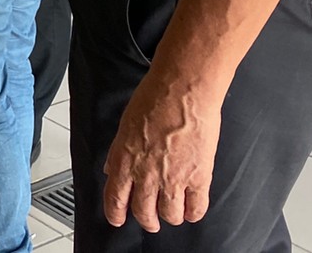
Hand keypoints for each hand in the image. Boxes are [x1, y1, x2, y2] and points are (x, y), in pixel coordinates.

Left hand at [103, 74, 219, 230]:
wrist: (183, 91)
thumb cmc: (154, 99)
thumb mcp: (125, 125)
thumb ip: (118, 151)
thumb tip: (112, 168)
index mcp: (124, 159)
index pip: (115, 197)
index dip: (115, 213)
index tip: (117, 219)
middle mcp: (146, 174)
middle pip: (144, 212)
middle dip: (147, 220)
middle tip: (150, 220)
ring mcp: (174, 179)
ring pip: (170, 215)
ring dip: (170, 216)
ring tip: (171, 212)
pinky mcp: (199, 178)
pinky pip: (197, 208)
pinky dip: (194, 213)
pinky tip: (192, 210)